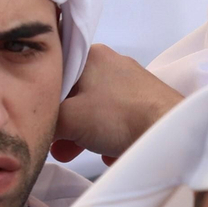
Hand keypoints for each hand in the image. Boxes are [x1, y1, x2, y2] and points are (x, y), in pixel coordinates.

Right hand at [52, 44, 181, 162]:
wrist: (172, 132)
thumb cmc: (119, 116)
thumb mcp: (68, 119)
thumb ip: (46, 120)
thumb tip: (36, 125)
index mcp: (89, 54)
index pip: (55, 72)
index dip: (45, 98)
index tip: (41, 119)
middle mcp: (110, 62)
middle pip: (75, 92)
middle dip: (65, 122)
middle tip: (59, 145)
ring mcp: (131, 81)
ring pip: (96, 106)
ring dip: (85, 131)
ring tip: (82, 152)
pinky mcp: (147, 99)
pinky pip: (117, 115)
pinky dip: (109, 132)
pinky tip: (109, 151)